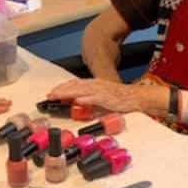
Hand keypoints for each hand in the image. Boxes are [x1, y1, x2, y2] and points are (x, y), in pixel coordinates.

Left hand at [47, 77, 166, 114]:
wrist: (137, 97)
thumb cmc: (121, 98)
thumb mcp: (102, 97)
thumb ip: (90, 99)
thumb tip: (78, 104)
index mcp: (94, 84)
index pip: (74, 84)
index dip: (62, 88)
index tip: (52, 93)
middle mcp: (96, 85)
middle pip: (75, 86)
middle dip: (61, 91)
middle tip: (49, 95)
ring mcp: (102, 91)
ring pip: (82, 90)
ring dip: (68, 93)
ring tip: (58, 96)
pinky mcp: (108, 98)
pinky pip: (95, 98)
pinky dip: (86, 99)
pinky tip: (78, 101)